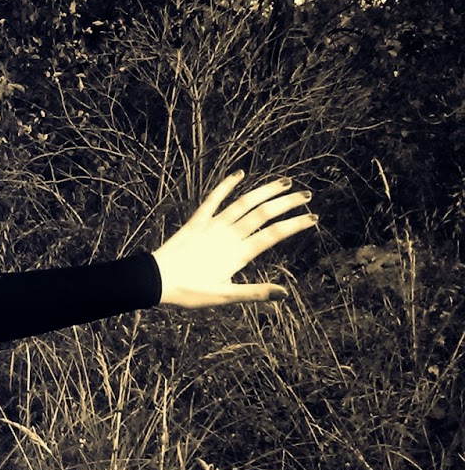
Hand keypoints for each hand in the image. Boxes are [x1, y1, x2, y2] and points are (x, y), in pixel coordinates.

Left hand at [151, 171, 316, 308]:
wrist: (156, 280)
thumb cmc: (189, 292)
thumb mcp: (223, 296)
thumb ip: (254, 292)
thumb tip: (284, 294)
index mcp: (238, 254)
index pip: (273, 235)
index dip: (295, 225)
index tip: (313, 218)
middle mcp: (228, 235)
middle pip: (263, 213)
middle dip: (287, 203)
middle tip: (307, 195)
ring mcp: (212, 226)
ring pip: (244, 203)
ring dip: (265, 191)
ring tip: (284, 182)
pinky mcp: (197, 222)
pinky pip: (213, 199)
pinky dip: (226, 185)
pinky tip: (239, 174)